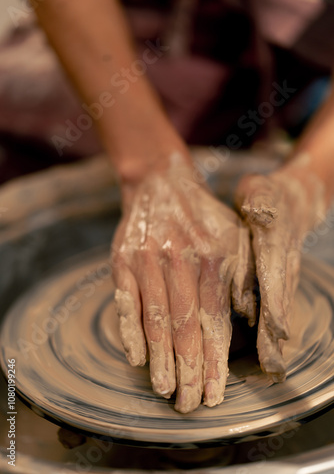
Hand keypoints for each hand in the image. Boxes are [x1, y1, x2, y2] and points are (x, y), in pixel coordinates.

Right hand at [111, 154, 255, 412]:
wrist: (161, 184)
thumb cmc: (203, 218)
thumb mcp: (234, 238)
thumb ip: (242, 278)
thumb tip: (246, 323)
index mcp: (213, 257)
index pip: (215, 321)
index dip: (215, 361)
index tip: (215, 393)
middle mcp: (179, 260)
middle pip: (184, 328)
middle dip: (188, 372)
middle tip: (189, 404)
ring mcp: (147, 260)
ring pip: (155, 320)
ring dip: (160, 360)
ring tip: (165, 390)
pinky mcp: (122, 260)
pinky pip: (125, 302)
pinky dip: (130, 332)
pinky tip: (136, 359)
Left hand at [235, 162, 325, 381]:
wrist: (293, 199)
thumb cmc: (268, 195)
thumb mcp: (260, 194)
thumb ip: (261, 207)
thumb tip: (259, 214)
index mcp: (275, 244)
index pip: (275, 278)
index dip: (276, 306)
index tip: (278, 333)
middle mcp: (284, 265)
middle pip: (279, 303)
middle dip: (275, 336)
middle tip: (272, 367)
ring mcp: (285, 274)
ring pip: (280, 310)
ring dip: (275, 338)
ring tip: (271, 369)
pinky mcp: (282, 280)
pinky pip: (278, 307)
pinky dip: (274, 330)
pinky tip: (268, 350)